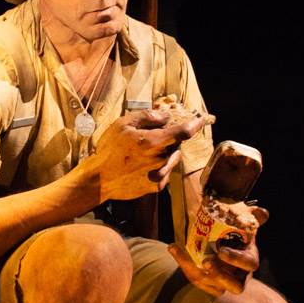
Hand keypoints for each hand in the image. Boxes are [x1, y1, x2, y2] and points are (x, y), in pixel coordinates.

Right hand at [82, 109, 207, 201]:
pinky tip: (142, 166)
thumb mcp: (123, 125)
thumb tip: (166, 116)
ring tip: (143, 154)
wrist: (99, 180)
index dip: (196, 123)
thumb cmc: (109, 149)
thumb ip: (147, 117)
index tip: (204, 119)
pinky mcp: (157, 186)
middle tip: (151, 138)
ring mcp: (160, 174)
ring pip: (172, 158)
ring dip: (164, 153)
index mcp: (153, 142)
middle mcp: (160, 159)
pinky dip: (159, 166)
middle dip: (169, 138)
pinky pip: (166, 171)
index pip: (184, 131)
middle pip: (176, 144)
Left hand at [168, 203, 268, 296]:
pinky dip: (183, 264)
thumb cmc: (237, 236)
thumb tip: (262, 212)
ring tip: (180, 252)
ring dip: (194, 271)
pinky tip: (173, 248)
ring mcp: (222, 284)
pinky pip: (195, 279)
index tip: (222, 251)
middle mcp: (238, 276)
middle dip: (219, 275)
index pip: (248, 264)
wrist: (225, 248)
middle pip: (234, 286)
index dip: (236, 259)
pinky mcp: (208, 285)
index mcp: (249, 260)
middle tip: (206, 262)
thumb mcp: (246, 226)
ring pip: (210, 285)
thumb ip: (254, 218)